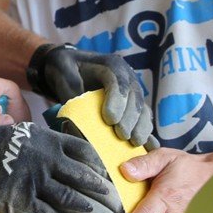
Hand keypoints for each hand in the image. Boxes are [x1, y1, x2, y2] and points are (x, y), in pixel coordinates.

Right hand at [0, 117, 122, 212]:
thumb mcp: (18, 136)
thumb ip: (40, 148)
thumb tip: (58, 164)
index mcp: (46, 139)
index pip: (86, 153)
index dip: (102, 169)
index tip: (113, 181)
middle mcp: (44, 157)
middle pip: (87, 178)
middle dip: (108, 195)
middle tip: (123, 208)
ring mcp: (32, 178)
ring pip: (74, 199)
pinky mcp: (18, 199)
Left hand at [27, 43, 153, 146]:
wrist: (71, 68)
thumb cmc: (67, 70)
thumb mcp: (64, 75)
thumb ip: (71, 92)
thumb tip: (76, 119)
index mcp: (111, 66)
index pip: (118, 82)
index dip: (117, 101)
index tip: (110, 120)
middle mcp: (127, 78)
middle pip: (134, 98)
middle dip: (130, 119)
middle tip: (121, 136)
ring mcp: (133, 93)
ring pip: (143, 109)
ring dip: (141, 127)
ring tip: (134, 143)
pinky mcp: (134, 107)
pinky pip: (144, 119)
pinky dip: (145, 132)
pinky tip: (148, 146)